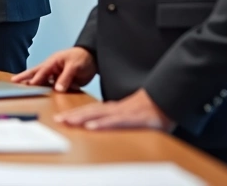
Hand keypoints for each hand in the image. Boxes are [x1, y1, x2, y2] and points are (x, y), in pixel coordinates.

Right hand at [12, 46, 96, 91]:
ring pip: (42, 80)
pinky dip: (46, 91)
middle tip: (13, 81)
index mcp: (53, 62)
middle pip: (36, 73)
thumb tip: (58, 89)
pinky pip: (51, 87)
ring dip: (33, 84)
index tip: (29, 85)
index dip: (36, 78)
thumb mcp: (75, 66)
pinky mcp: (61, 82)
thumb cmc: (83, 57)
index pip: (43, 71)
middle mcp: (52, 68)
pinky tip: (40, 95)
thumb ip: (66, 77)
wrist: (93, 58)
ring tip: (21, 89)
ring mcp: (55, 75)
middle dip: (25, 77)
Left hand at [54, 88, 174, 131]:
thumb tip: (102, 123)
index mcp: (115, 108)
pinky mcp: (135, 119)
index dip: (76, 113)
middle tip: (58, 120)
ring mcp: (125, 113)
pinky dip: (103, 124)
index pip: (91, 110)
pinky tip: (91, 127)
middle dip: (73, 115)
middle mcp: (117, 109)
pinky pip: (116, 122)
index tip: (61, 117)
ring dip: (82, 118)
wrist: (168, 99)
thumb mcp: (130, 114)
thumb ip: (116, 118)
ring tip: (68, 121)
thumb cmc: (150, 110)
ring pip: (100, 115)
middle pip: (91, 111)